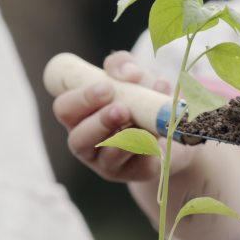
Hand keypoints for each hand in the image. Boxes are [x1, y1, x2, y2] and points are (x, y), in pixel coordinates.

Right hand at [53, 51, 191, 181]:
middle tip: (122, 108)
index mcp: (80, 114)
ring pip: (106, 156)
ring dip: (123, 138)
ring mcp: (107, 162)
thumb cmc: (142, 98)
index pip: (65, 109)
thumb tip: (129, 73)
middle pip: (78, 139)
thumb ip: (124, 66)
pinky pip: (135, 165)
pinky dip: (145, 148)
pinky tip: (154, 137)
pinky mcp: (131, 173)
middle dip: (99, 122)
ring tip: (138, 123)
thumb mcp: (134, 76)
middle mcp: (87, 141)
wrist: (173, 126)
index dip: (81, 98)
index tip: (106, 86)